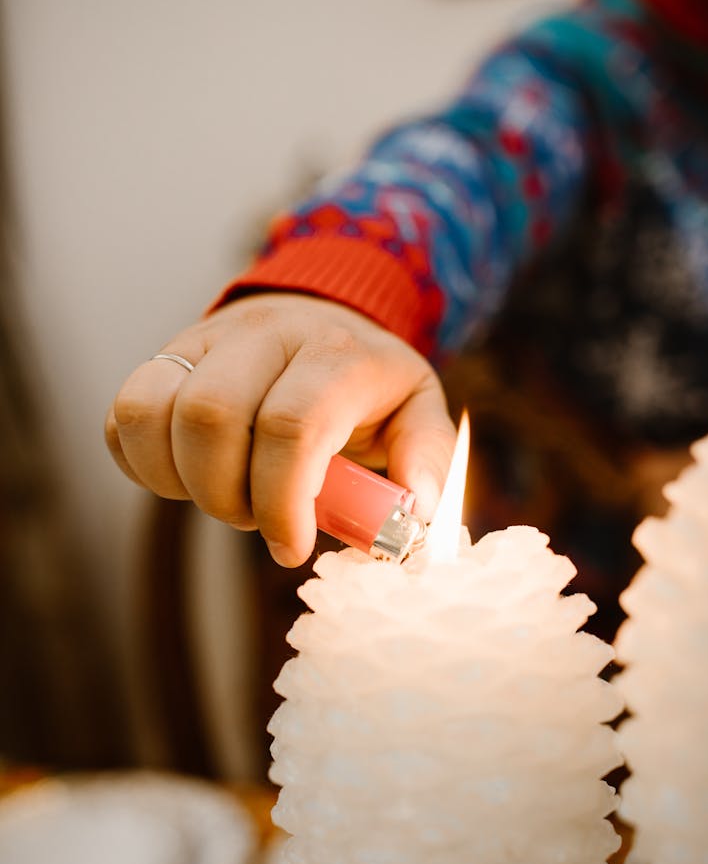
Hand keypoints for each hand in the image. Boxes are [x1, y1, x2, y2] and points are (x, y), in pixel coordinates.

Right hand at [105, 293, 454, 565]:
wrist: (322, 315)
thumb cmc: (368, 381)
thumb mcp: (416, 408)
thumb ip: (427, 457)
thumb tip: (417, 511)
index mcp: (335, 352)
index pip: (291, 424)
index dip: (281, 501)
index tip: (290, 548)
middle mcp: (264, 334)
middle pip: (210, 416)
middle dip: (225, 496)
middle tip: (255, 520)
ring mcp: (205, 340)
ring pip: (153, 411)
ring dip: (179, 482)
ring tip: (223, 496)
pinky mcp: (165, 356)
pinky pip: (124, 414)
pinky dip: (144, 464)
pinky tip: (187, 478)